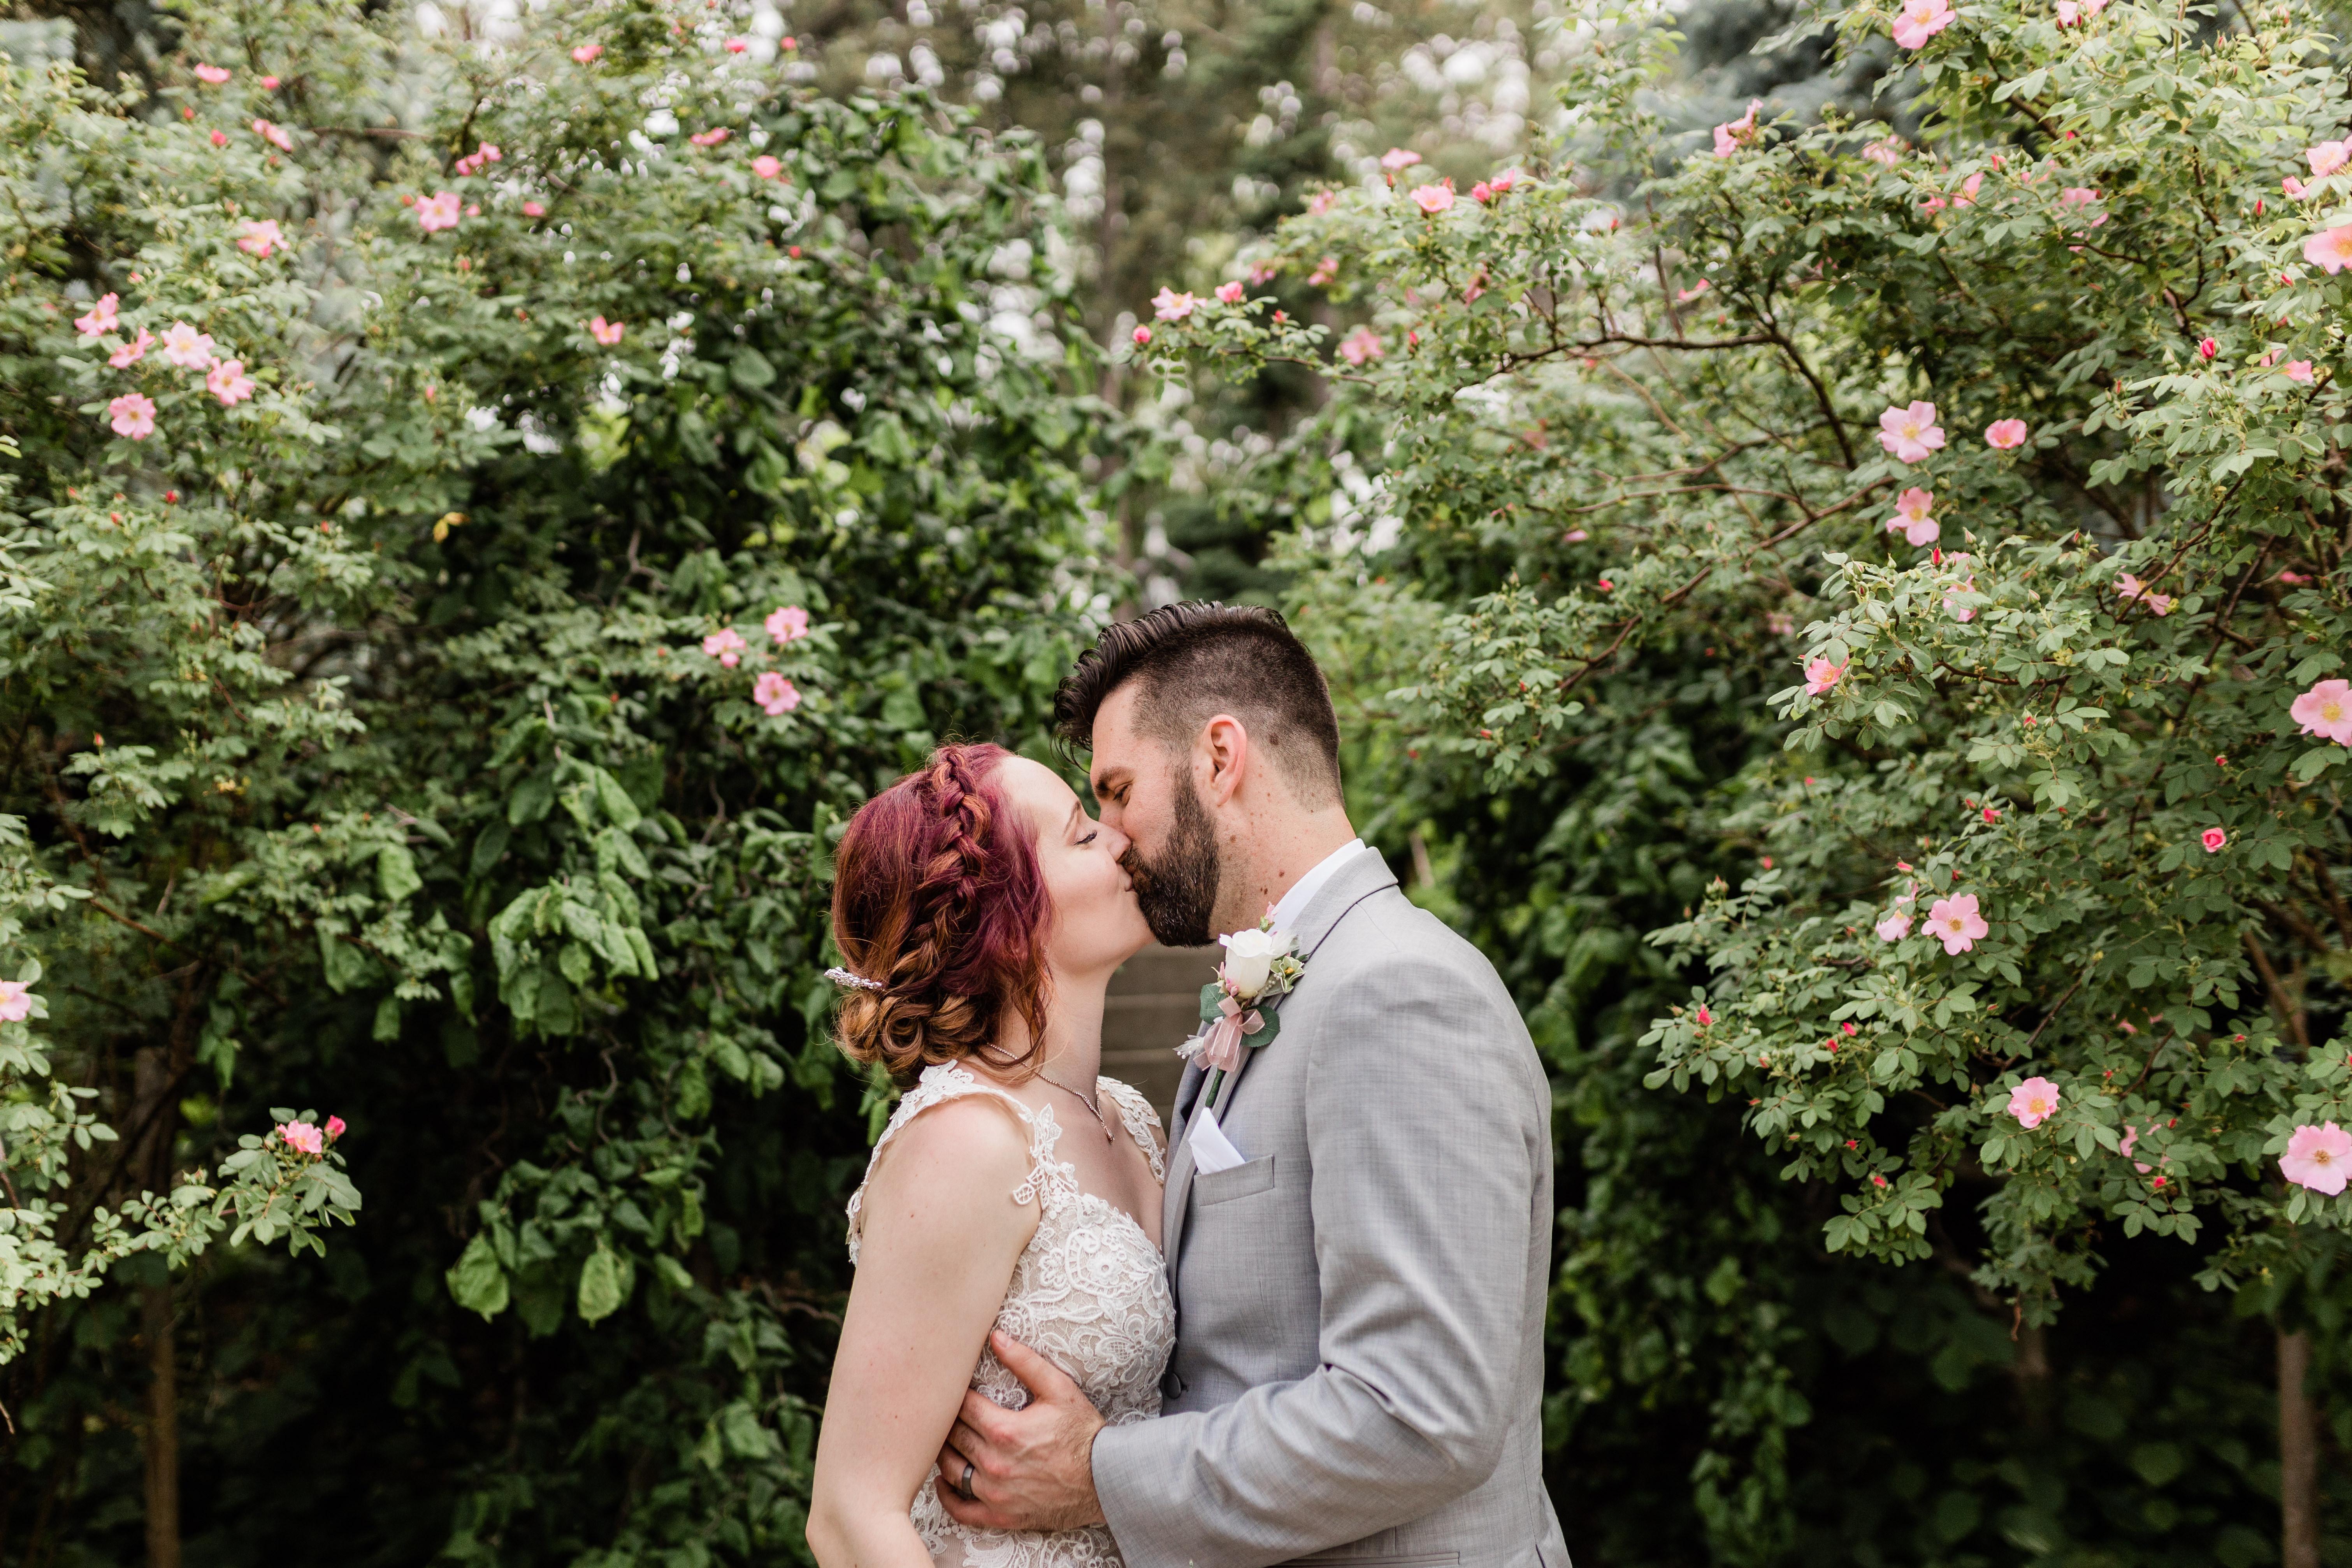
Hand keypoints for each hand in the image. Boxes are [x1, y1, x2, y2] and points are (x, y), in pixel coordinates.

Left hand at [934, 1330, 1107, 1532]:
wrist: (1105, 1480)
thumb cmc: (1082, 1433)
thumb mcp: (1059, 1390)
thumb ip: (1025, 1362)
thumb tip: (995, 1337)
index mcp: (1005, 1430)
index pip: (961, 1407)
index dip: (954, 1394)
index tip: (953, 1388)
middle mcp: (994, 1463)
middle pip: (951, 1437)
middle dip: (947, 1421)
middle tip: (944, 1410)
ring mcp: (995, 1493)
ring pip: (950, 1470)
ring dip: (943, 1453)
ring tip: (945, 1440)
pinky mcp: (1000, 1515)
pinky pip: (961, 1510)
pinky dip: (947, 1497)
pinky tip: (943, 1482)